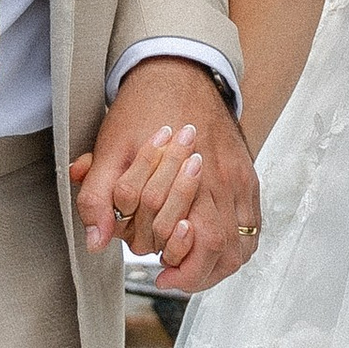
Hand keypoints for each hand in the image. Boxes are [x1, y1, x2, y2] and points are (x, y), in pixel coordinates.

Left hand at [69, 58, 261, 293]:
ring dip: (219, 266)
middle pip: (219, 247)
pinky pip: (252, 225)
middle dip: (196, 274)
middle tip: (173, 277)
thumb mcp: (109, 149)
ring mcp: (237, 179)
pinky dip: (238, 247)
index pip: (182, 236)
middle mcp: (217, 180)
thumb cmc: (143, 108)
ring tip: (195, 271)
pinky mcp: (247, 176)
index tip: (156, 274)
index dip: (170, 263)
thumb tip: (96, 242)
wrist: (179, 70)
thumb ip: (99, 196)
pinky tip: (218, 251)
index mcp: (183, 173)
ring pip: (241, 243)